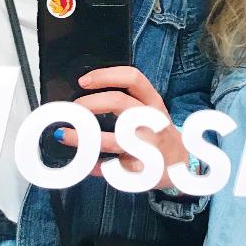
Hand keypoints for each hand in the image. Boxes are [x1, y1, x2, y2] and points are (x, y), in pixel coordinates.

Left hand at [56, 65, 186, 188]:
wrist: (181, 162)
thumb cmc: (157, 132)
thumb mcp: (149, 109)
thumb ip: (124, 99)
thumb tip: (84, 92)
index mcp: (152, 101)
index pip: (132, 78)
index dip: (105, 76)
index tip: (82, 81)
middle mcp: (152, 120)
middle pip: (119, 102)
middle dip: (90, 103)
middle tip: (73, 109)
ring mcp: (148, 146)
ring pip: (114, 139)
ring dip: (84, 138)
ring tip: (64, 135)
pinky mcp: (143, 169)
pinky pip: (113, 167)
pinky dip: (96, 166)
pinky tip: (84, 164)